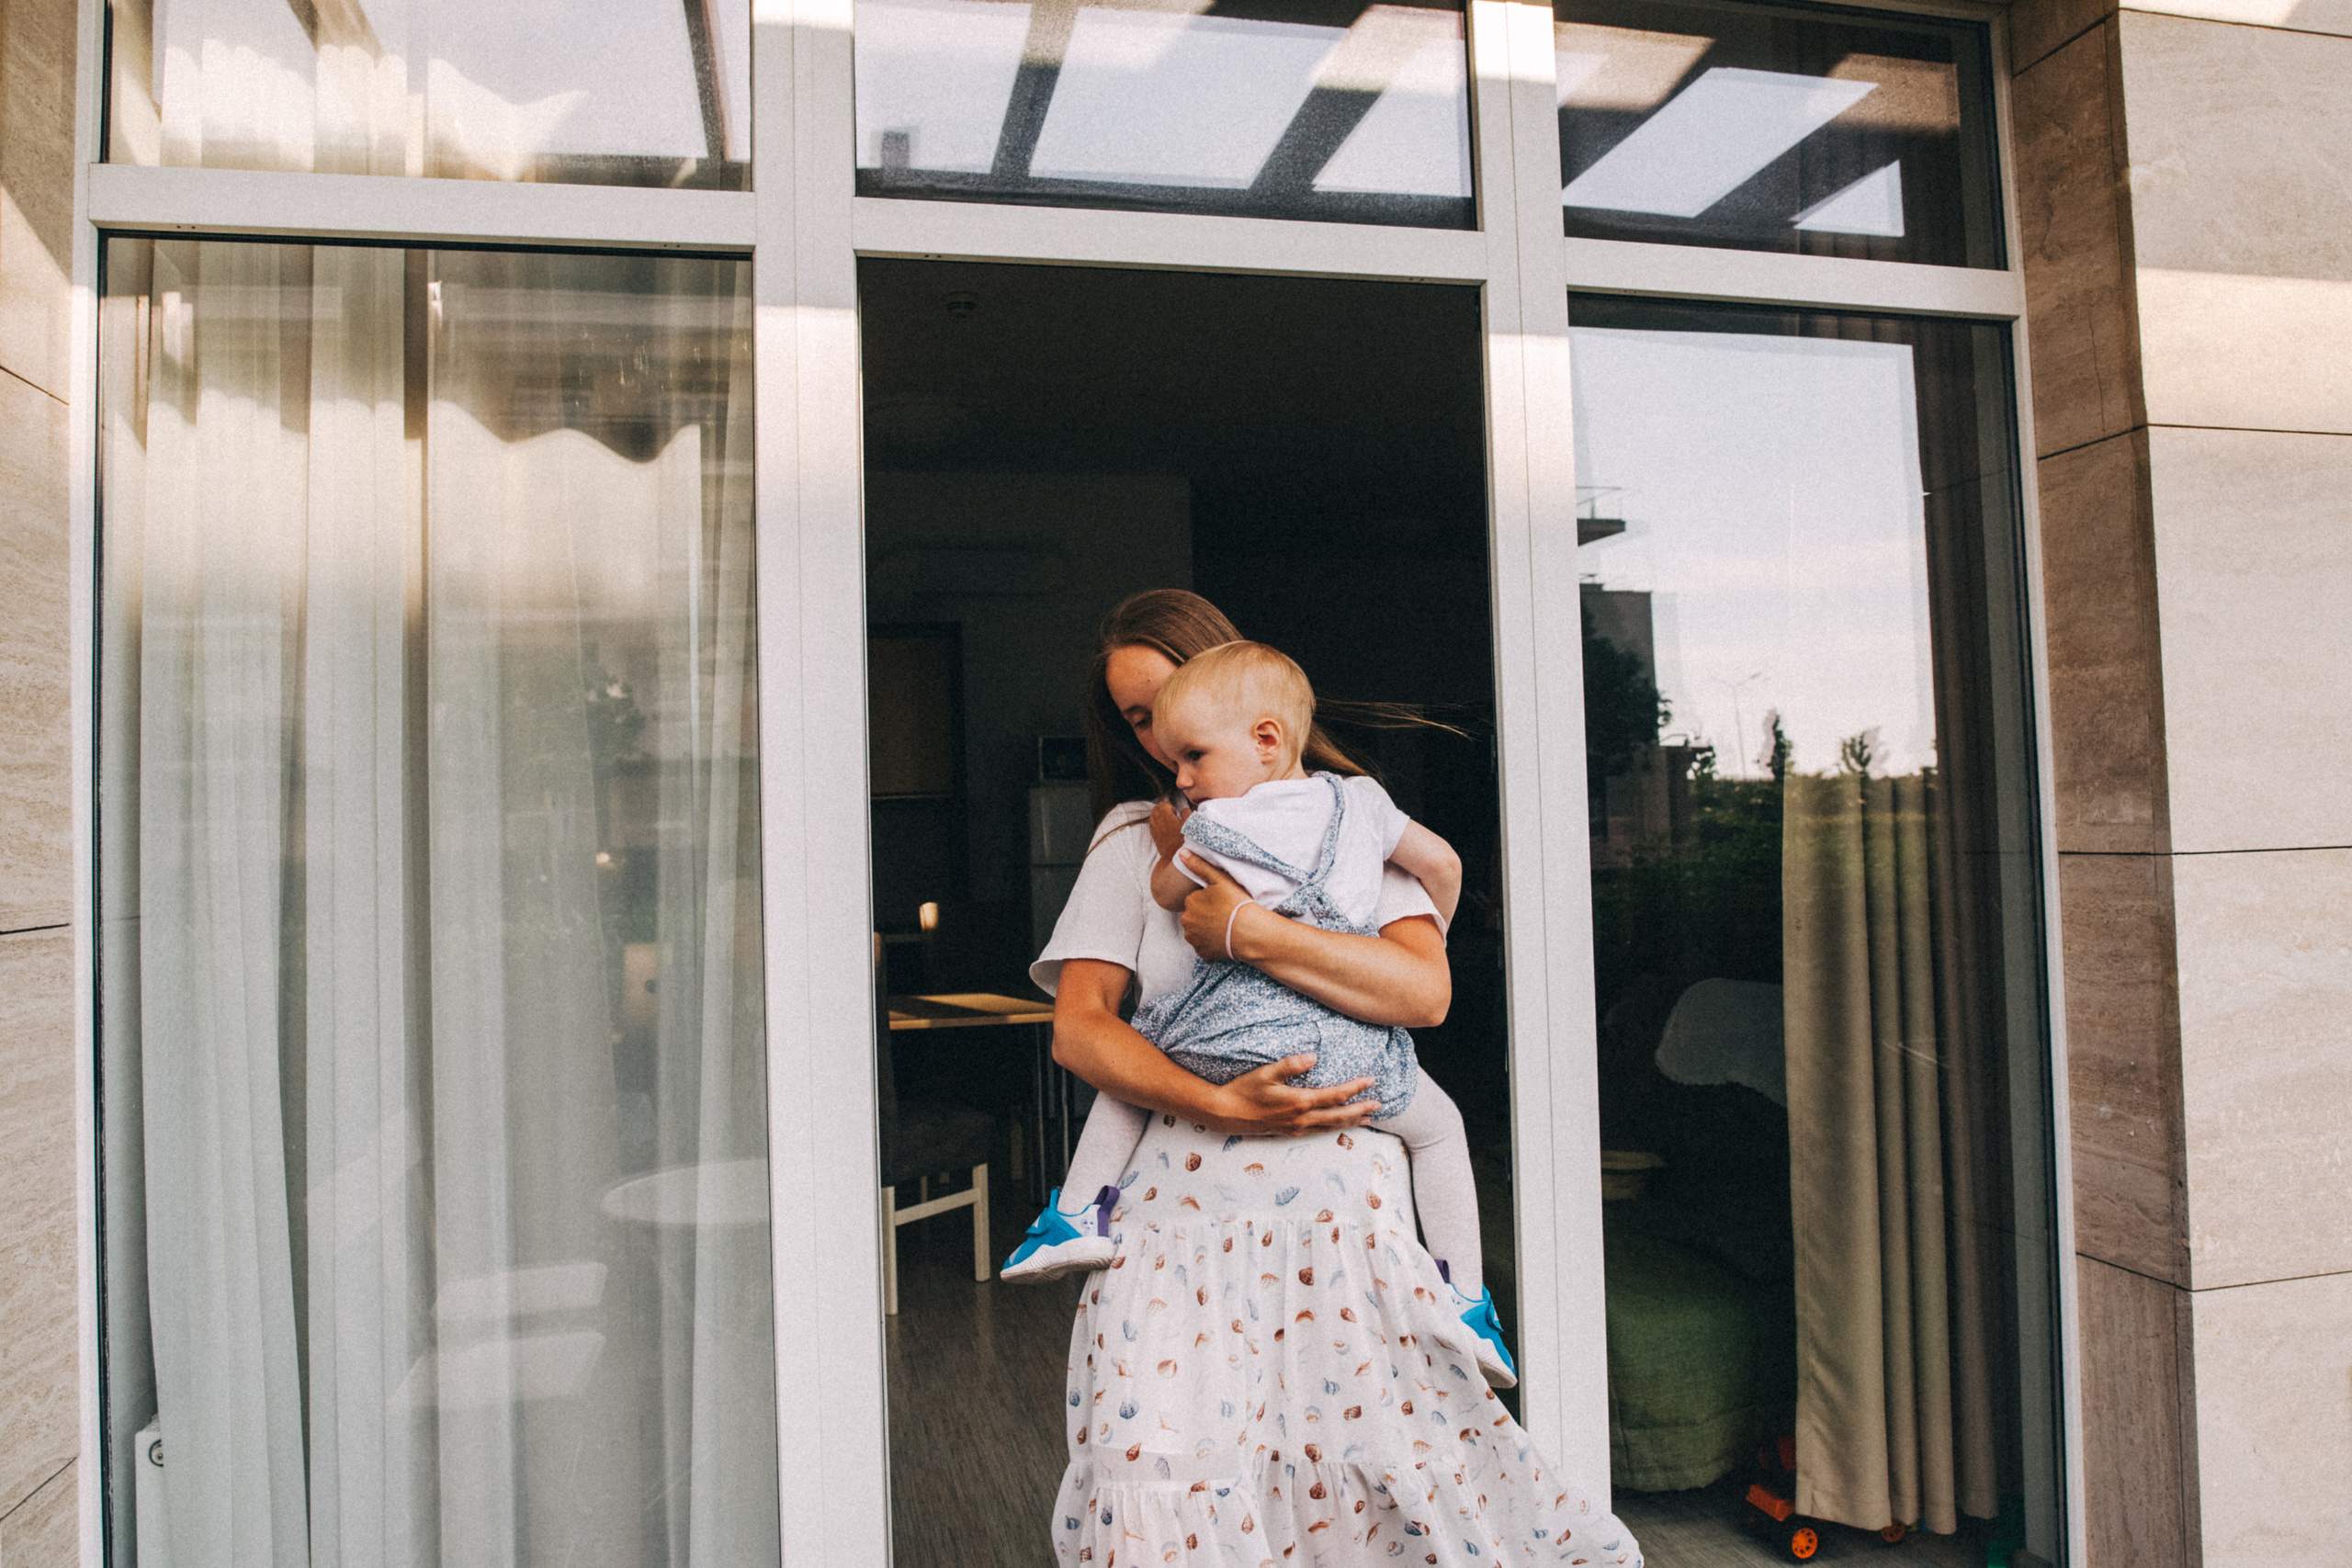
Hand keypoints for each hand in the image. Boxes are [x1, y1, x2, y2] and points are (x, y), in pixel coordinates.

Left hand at [1148, 797, 1188, 861]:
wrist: (1175, 856)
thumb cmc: (1184, 840)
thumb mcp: (1189, 824)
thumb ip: (1186, 813)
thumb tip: (1183, 810)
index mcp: (1166, 816)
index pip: (1162, 804)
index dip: (1169, 806)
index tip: (1175, 813)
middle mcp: (1158, 821)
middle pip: (1155, 809)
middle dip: (1163, 810)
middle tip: (1172, 816)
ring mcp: (1155, 829)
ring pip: (1152, 817)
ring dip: (1159, 816)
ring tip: (1168, 822)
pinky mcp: (1154, 836)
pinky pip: (1152, 825)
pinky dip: (1157, 824)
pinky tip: (1164, 829)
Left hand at [1177, 855, 1267, 961]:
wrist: (1250, 933)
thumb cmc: (1237, 904)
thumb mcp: (1220, 880)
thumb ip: (1199, 865)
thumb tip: (1181, 852)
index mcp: (1190, 903)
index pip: (1196, 900)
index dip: (1209, 900)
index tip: (1223, 902)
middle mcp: (1187, 922)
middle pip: (1195, 916)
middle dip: (1205, 915)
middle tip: (1225, 914)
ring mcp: (1194, 940)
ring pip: (1198, 932)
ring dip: (1207, 930)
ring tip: (1225, 926)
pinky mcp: (1203, 954)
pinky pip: (1204, 948)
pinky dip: (1212, 945)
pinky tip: (1224, 939)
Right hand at [1202, 1054, 1378, 1135]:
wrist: (1225, 1114)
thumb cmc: (1244, 1090)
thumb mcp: (1266, 1073)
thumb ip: (1291, 1064)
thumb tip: (1314, 1056)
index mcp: (1299, 1102)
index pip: (1334, 1096)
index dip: (1355, 1088)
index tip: (1371, 1081)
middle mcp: (1301, 1118)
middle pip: (1338, 1115)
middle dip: (1360, 1110)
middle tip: (1379, 1105)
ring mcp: (1295, 1128)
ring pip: (1330, 1127)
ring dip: (1350, 1122)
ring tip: (1366, 1119)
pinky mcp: (1289, 1133)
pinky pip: (1318, 1132)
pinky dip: (1333, 1128)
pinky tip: (1338, 1126)